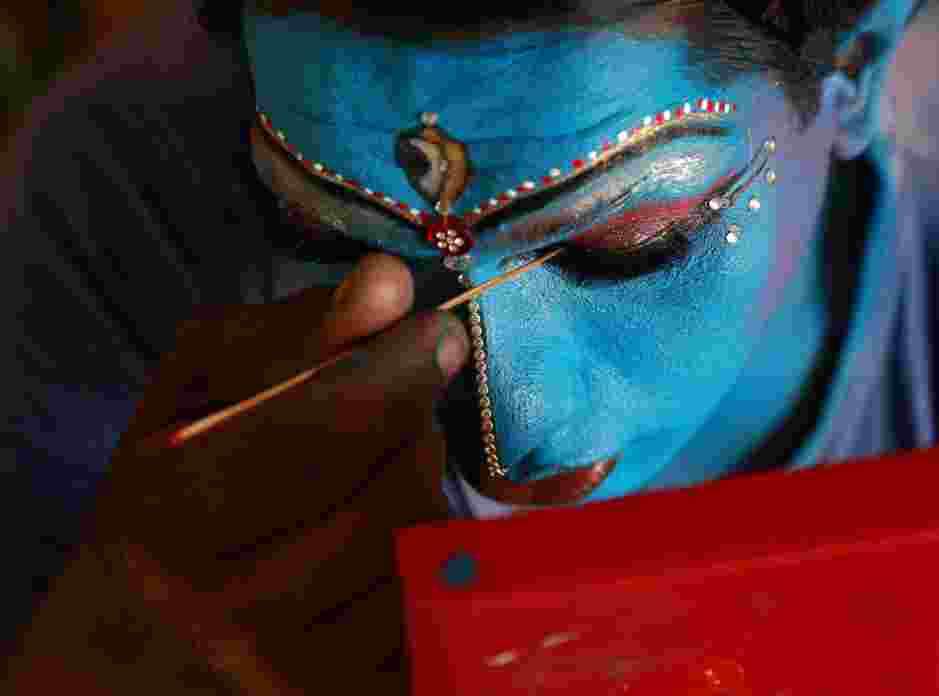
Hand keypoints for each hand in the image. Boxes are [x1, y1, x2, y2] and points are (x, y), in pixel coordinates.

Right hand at [11, 253, 469, 693]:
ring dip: (424, 490)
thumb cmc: (167, 493)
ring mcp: (296, 674)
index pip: (322, 429)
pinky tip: (383, 535)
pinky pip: (436, 604)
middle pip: (393, 491)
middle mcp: (231, 610)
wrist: (141, 643)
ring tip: (374, 474)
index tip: (437, 331)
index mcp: (169, 515)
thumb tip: (387, 282)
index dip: (397, 370)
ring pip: (424, 551)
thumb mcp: (198, 393)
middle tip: (394, 408)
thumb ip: (287, 334)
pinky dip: (429, 552)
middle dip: (412, 432)